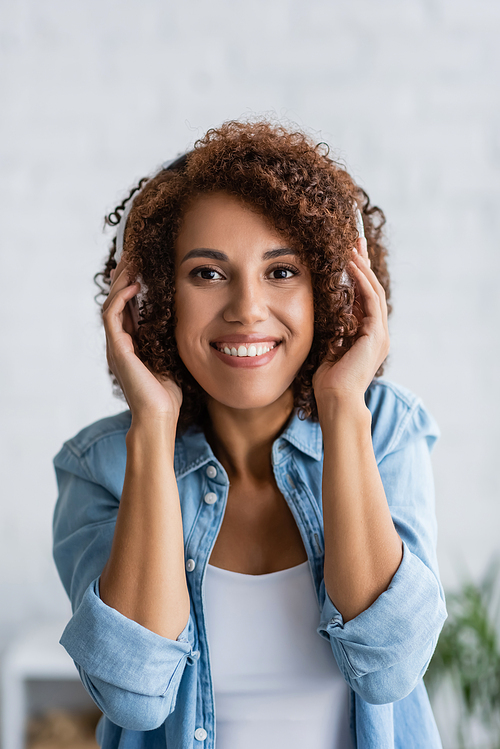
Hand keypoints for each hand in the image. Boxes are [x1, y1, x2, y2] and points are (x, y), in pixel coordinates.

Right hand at [102, 258, 182, 420]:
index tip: (143, 267)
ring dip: (120, 282)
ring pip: (110, 304)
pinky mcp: (117, 350)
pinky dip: (120, 298)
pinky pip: (112, 316)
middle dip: (123, 277)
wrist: (160, 416)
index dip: (132, 286)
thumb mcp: (173, 358)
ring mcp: (117, 346)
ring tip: (131, 264)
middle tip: (133, 256)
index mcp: (132, 344)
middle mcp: (121, 343)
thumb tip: (191, 321)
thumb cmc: (169, 394)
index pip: (128, 308)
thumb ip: (171, 340)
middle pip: (115, 301)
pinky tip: (133, 286)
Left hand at [312, 237, 389, 404]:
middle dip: (364, 264)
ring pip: (374, 291)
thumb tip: (329, 312)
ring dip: (363, 267)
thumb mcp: (330, 347)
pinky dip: (362, 281)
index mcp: (367, 335)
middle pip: (372, 289)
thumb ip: (335, 330)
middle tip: (356, 240)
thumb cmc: (329, 381)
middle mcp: (377, 332)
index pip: (364, 298)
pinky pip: (371, 300)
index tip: (349, 256)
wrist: (336, 399)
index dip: (357, 275)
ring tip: (353, 247)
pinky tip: (353, 266)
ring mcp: (379, 333)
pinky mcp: (376, 335)